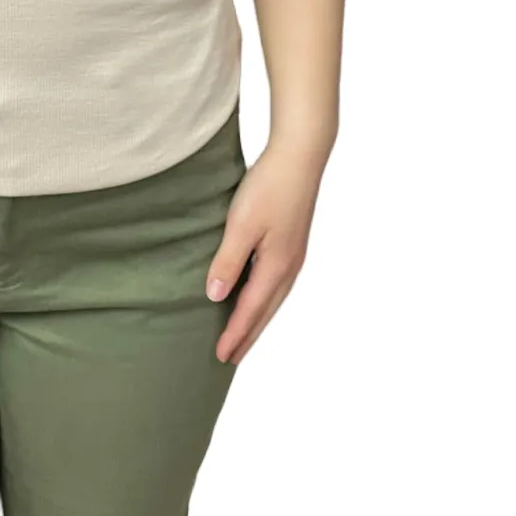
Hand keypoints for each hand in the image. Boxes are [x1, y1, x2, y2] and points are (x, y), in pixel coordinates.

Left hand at [205, 140, 325, 364]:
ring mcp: (294, 255)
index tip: (220, 356)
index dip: (234, 334)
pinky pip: (276, 282)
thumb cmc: (269, 187)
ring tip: (242, 334)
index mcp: (277, 267)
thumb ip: (228, 262)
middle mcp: (289, 267)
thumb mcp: (241, 225)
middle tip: (231, 358)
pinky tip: (256, 294)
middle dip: (248, 335)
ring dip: (257, 319)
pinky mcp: (292, 242)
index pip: (250, 310)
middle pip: (265, 311)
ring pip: (273, 298)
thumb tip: (215, 297)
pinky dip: (264, 298)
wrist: (300, 157)